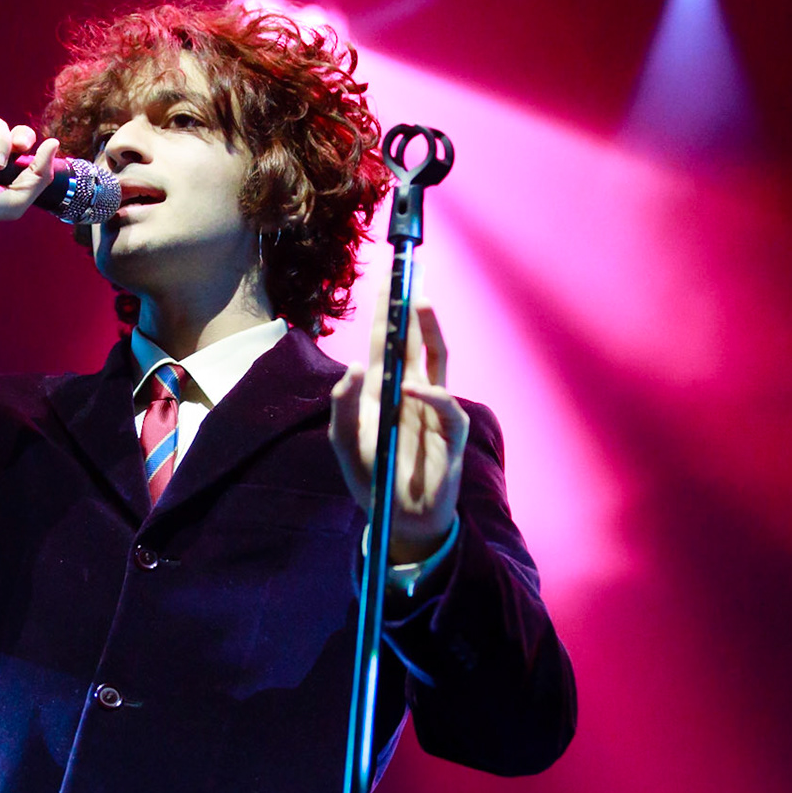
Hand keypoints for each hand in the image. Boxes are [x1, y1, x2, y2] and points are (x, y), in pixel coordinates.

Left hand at [328, 298, 469, 563]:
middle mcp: (412, 391)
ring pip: (437, 360)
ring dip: (430, 331)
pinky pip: (446, 408)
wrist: (399, 518)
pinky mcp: (450, 434)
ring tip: (421, 302)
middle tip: (406, 273)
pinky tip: (413, 388)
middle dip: (409, 308)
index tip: (386, 278)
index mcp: (384, 389)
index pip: (387, 342)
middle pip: (413, 340)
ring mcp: (433, 409)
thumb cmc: (373, 475)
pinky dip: (431, 396)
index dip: (387, 311)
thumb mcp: (343, 442)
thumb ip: (341, 405)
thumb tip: (352, 366)